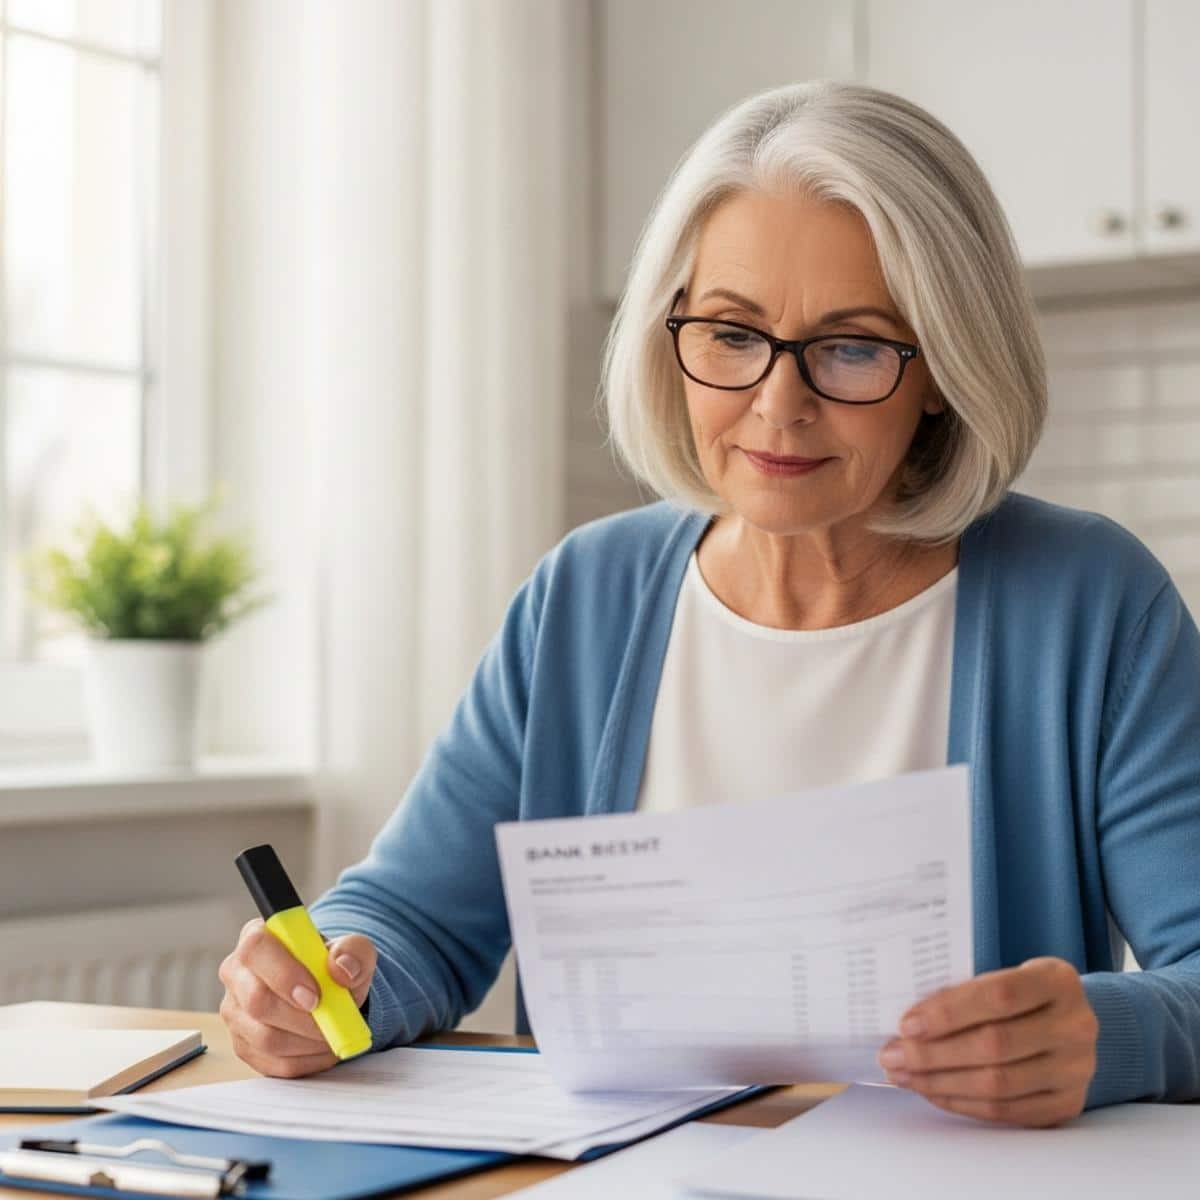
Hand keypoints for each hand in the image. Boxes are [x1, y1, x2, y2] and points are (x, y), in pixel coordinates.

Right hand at [218, 917, 376, 1077]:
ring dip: (307, 1041)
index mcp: (257, 937)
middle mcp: (237, 972)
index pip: (256, 949)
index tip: (315, 996)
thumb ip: (353, 951)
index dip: (284, 975)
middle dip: (301, 1017)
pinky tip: (323, 1048)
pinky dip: (305, 1060)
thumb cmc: (332, 966)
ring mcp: (235, 1011)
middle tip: (332, 1019)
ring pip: (264, 1037)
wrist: (328, 993)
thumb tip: (342, 969)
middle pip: (256, 1000)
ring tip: (333, 1033)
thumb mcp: (353, 949)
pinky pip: (271, 1063)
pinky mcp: (243, 1044)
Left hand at [877, 956, 1098, 1126]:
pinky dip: (962, 1103)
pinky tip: (933, 1091)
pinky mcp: (1067, 1104)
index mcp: (1057, 980)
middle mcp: (1075, 1025)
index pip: (998, 996)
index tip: (906, 1024)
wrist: (1069, 1023)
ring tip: (904, 1075)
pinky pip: (1007, 1111)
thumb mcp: (1005, 975)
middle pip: (995, 1045)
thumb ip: (966, 992)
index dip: (948, 1012)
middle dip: (934, 1054)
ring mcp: (1077, 1069)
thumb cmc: (1020, 995)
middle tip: (892, 1055)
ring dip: (941, 1083)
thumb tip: (908, 1022)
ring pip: (998, 1084)